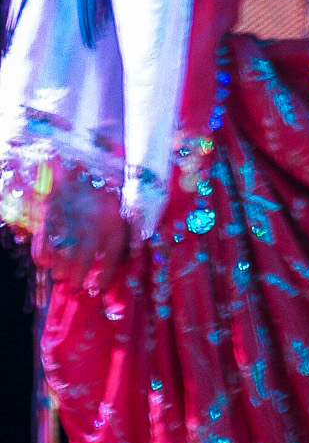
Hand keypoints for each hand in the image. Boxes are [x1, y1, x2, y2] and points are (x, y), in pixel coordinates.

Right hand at [32, 159, 129, 293]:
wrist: (84, 155)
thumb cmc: (109, 183)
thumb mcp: (126, 203)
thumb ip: (132, 228)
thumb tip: (133, 254)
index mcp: (114, 220)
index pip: (111, 256)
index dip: (104, 275)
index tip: (98, 287)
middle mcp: (92, 221)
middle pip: (83, 258)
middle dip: (78, 276)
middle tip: (76, 284)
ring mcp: (70, 216)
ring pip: (63, 252)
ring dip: (61, 268)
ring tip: (62, 275)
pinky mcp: (50, 210)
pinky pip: (44, 239)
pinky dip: (42, 254)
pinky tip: (46, 261)